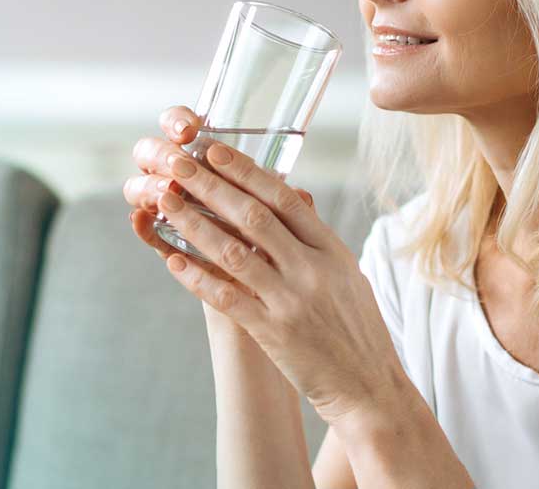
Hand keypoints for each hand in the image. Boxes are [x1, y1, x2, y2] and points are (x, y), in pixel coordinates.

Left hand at [138, 114, 406, 424]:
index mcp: (333, 250)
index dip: (247, 171)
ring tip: (167, 203)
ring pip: (234, 252)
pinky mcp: (273, 333)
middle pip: (255, 216)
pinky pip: (227, 297)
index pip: (286, 198)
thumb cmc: (359, 332)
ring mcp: (292, 300)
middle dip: (212, 185)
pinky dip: (197, 277)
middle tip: (179, 163)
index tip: (216, 150)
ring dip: (195, 224)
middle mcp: (313, 269)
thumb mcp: (350, 277)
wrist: (371, 389)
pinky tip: (172, 260)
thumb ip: (318, 241)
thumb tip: (296, 199)